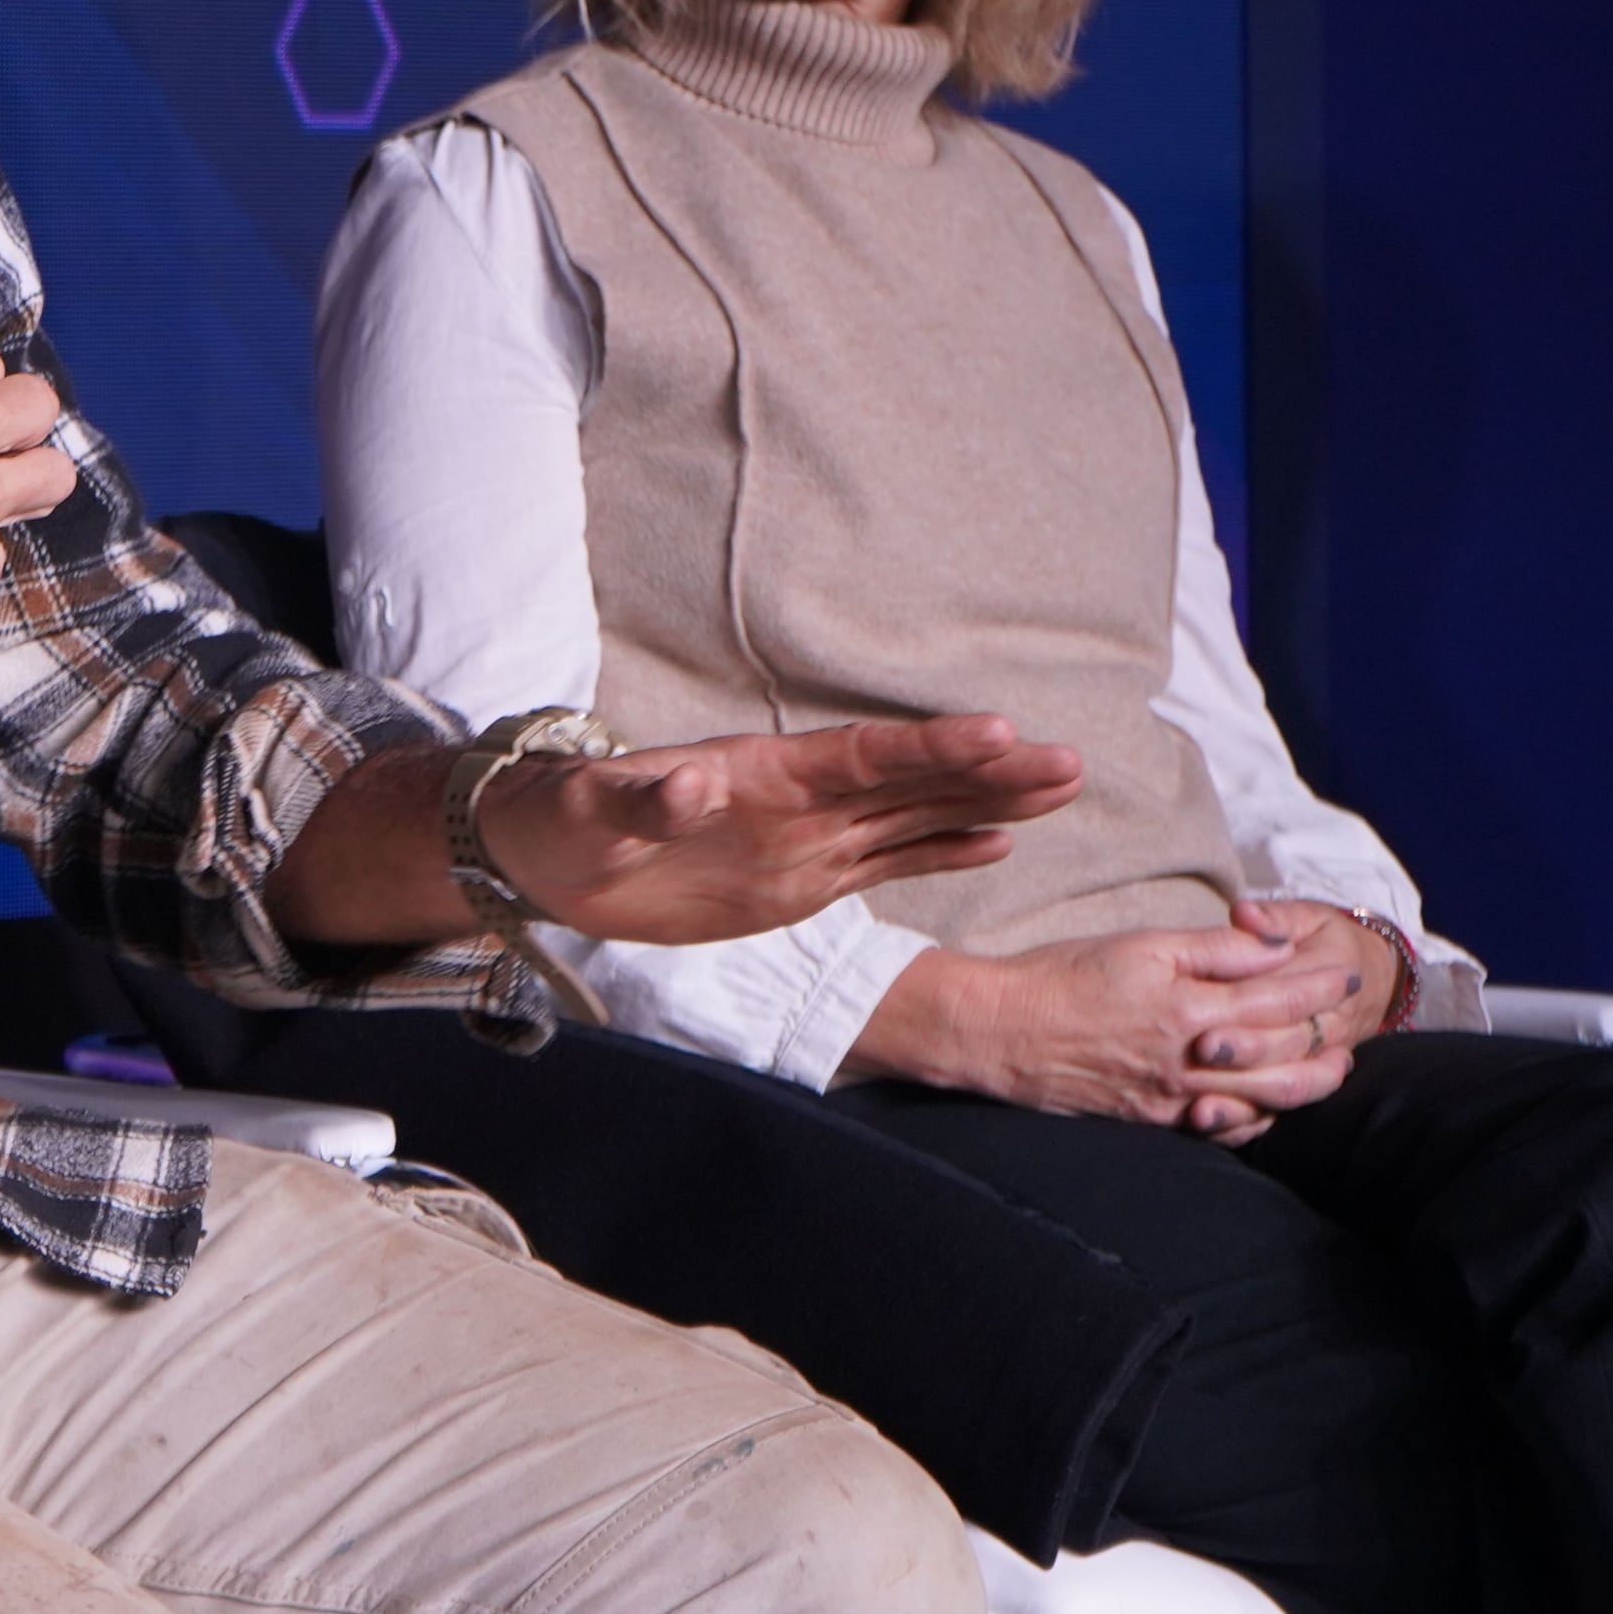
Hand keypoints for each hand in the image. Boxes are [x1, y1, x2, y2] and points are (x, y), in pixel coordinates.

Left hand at [478, 713, 1079, 947]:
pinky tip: (999, 841)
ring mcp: (806, 839)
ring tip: (1061, 785)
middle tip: (1068, 761)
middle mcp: (798, 800)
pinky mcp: (800, 880)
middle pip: (910, 780)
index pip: (859, 757)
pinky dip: (941, 852)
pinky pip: (885, 863)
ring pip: (913, 816)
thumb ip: (643, 802)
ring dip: (985, 802)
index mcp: (758, 774)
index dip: (927, 748)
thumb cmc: (560, 822)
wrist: (544, 861)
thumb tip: (688, 784)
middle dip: (987, 771)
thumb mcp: (592, 813)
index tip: (997, 733)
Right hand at [840, 913, 1373, 1136]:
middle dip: (1325, 1039)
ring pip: (1262, 1099)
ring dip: (1305, 1085)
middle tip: (1350, 1022)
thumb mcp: (1136, 944)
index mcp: (1192, 1008)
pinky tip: (1266, 1109)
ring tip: (1329, 1072)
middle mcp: (1192, 1060)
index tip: (1345, 972)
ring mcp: (1173, 1097)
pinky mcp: (1150, 1119)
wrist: (996, 1031)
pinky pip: (1221, 1127)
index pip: (1277, 999)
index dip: (1317, 986)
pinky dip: (1255, 1119)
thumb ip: (1211, 948)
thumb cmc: (1059, 977)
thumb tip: (1272, 944)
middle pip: (1283, 1057)